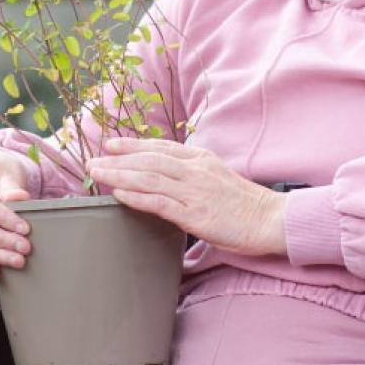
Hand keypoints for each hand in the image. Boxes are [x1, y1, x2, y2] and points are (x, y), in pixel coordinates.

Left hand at [86, 138, 286, 255]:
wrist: (271, 220)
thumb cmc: (244, 204)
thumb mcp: (217, 177)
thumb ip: (192, 174)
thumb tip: (166, 178)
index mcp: (201, 159)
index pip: (160, 147)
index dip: (133, 144)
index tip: (110, 144)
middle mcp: (195, 170)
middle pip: (148, 159)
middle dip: (117, 159)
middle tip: (92, 161)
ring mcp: (194, 191)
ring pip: (149, 177)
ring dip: (119, 174)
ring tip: (97, 173)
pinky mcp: (195, 214)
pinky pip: (160, 202)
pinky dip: (137, 196)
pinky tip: (119, 193)